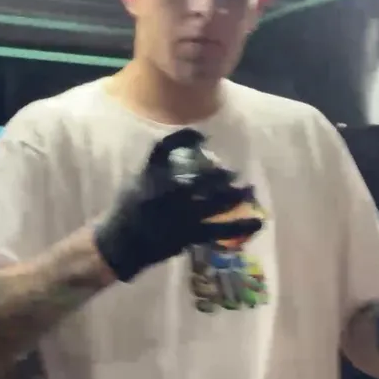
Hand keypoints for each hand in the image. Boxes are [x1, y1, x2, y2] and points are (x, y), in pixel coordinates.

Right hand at [94, 128, 263, 281]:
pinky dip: (241, 226)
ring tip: (249, 190)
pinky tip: (259, 222)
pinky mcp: (189, 234)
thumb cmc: (125, 211)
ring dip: (235, 195)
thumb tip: (182, 155)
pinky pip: (220, 230)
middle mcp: (168, 193)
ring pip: (215, 202)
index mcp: (151, 177)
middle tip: (232, 172)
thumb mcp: (134, 182)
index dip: (185, 138)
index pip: (168, 149)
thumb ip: (155, 169)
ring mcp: (180, 215)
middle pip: (202, 178)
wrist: (119, 243)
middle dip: (220, 174)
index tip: (202, 136)